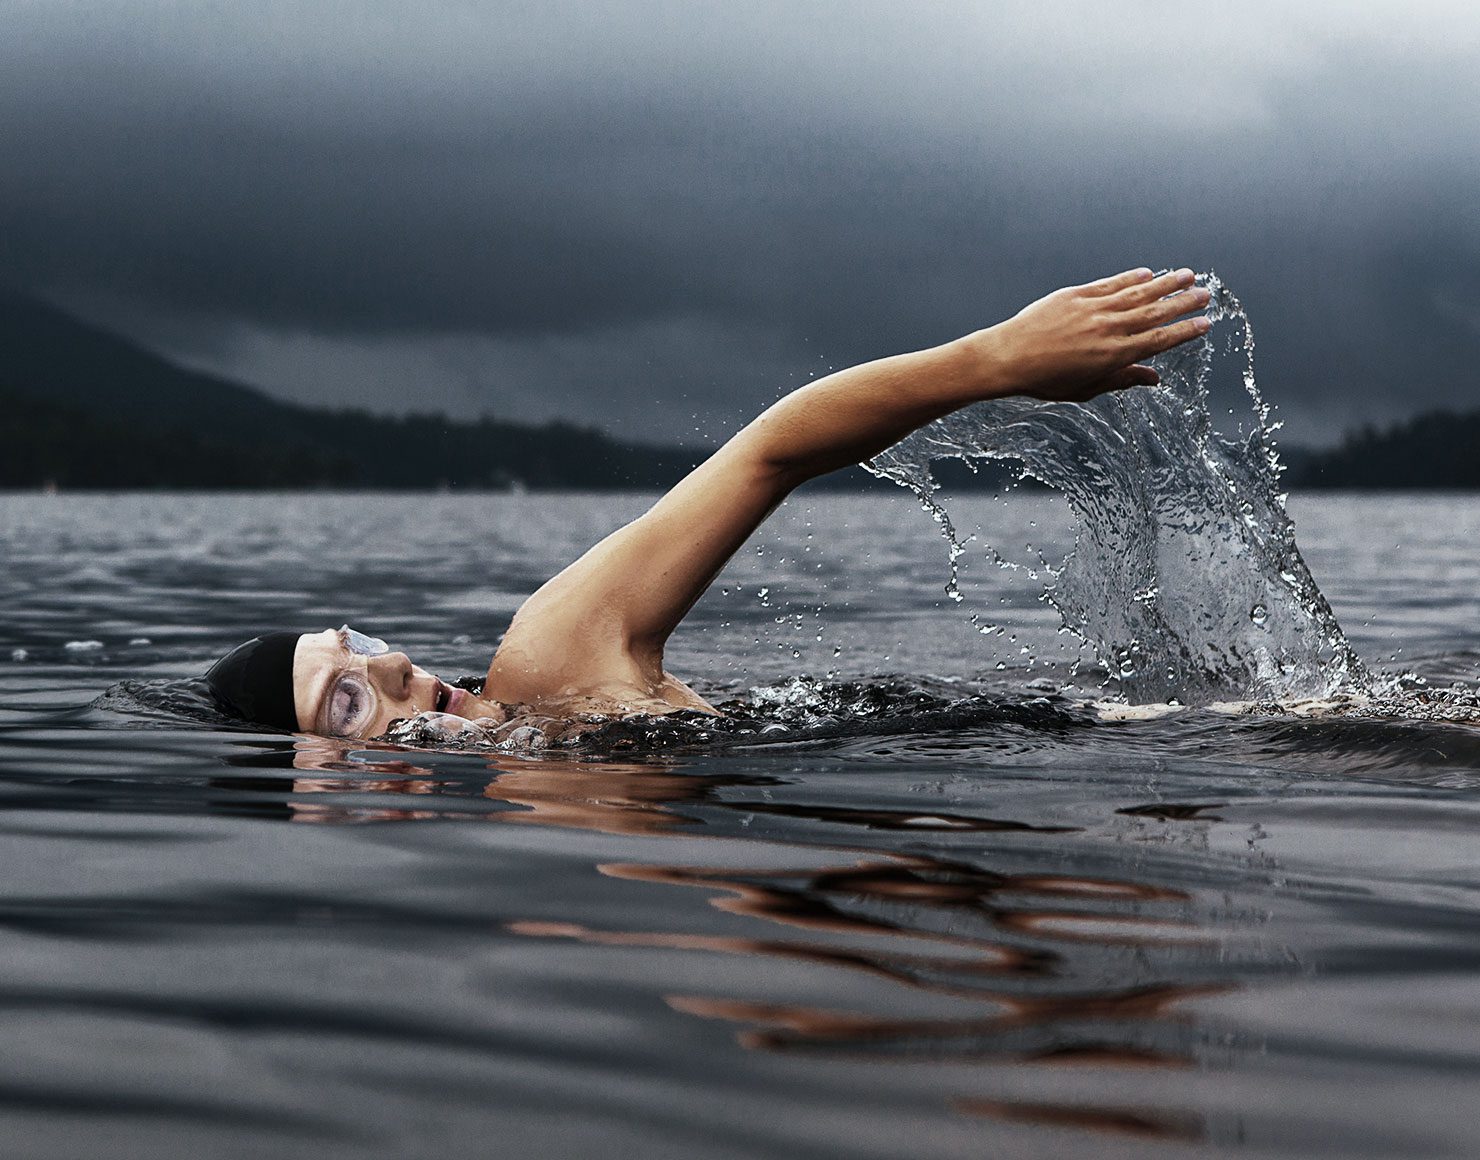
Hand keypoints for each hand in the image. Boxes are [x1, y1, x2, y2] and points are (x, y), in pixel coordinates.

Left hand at [983, 267, 1210, 402]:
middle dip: (1183, 303)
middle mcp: (1108, 329)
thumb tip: (1154, 379)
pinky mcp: (1076, 295)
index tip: (1205, 324)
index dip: (1184, 332)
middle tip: (1206, 294)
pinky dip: (1131, 277)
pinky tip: (1147, 273)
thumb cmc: (1044, 379)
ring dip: (1165, 284)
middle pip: (1155, 313)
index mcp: (1113, 356)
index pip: (1159, 341)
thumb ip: (1122, 380)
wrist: (1007, 357)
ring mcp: (1093, 309)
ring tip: (1188, 275)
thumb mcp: (1086, 388)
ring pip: (1138, 293)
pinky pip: (1110, 284)